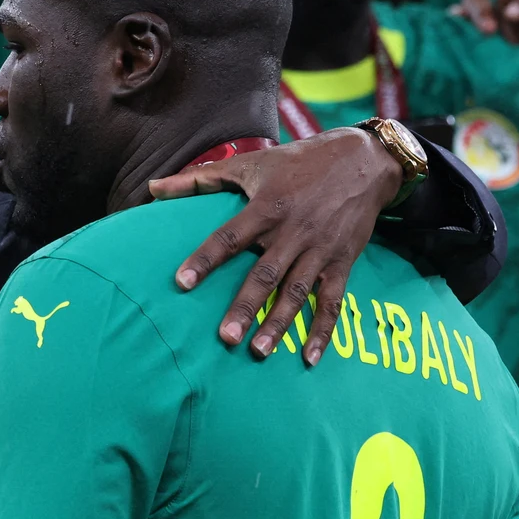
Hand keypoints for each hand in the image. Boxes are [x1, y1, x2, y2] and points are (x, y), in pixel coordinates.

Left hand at [147, 127, 399, 366]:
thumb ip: (200, 179)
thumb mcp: (251, 163)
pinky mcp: (342, 262)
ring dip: (279, 324)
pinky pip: (333, 302)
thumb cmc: (299, 162)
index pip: (230, 237)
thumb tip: (152, 188)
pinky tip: (308, 358)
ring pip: (297, 292)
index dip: (205, 259)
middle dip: (246, 306)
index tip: (182, 282)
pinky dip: (323, 331)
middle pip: (265, 274)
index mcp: (267, 207)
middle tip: (226, 337)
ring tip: (258, 351)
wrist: (365, 160)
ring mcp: (319, 250)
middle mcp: (293, 231)